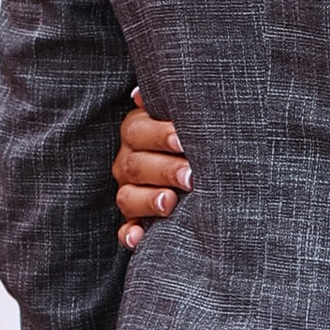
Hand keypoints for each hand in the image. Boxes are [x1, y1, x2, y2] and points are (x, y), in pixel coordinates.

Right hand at [115, 94, 190, 248]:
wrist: (204, 169)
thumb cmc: (198, 136)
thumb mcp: (186, 119)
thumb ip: (176, 106)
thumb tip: (142, 92)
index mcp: (138, 132)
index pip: (138, 131)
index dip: (159, 136)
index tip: (183, 141)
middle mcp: (129, 161)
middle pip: (135, 165)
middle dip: (164, 170)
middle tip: (191, 176)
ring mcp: (130, 191)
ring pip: (127, 197)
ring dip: (148, 201)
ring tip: (170, 202)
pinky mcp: (135, 221)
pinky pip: (125, 230)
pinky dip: (130, 235)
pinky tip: (139, 237)